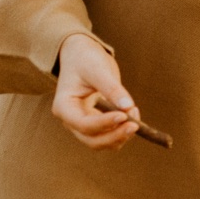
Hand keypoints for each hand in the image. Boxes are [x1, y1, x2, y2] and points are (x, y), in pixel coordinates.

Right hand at [52, 34, 139, 150]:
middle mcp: (71, 121)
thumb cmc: (85, 59)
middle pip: (93, 141)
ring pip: (103, 143)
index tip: (124, 115)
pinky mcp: (96, 126)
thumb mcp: (97, 68)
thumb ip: (111, 88)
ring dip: (121, 135)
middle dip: (115, 136)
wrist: (82, 56)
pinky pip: (110, 136)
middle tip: (135, 125)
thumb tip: (128, 107)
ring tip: (135, 113)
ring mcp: (83, 126)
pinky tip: (133, 114)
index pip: (84, 124)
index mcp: (64, 106)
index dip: (105, 123)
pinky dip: (123, 131)